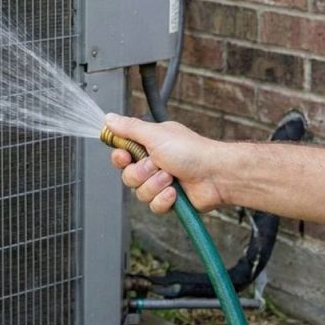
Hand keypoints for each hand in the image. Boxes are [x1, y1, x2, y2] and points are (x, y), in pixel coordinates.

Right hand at [104, 113, 225, 213]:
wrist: (215, 174)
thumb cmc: (191, 151)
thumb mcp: (155, 134)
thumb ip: (129, 128)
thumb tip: (109, 118)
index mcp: (149, 146)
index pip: (122, 154)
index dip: (120, 158)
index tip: (124, 156)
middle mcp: (153, 164)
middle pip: (127, 176)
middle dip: (142, 173)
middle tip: (157, 164)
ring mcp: (161, 183)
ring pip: (139, 193)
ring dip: (155, 185)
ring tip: (171, 177)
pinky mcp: (169, 200)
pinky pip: (153, 206)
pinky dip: (164, 199)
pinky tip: (175, 192)